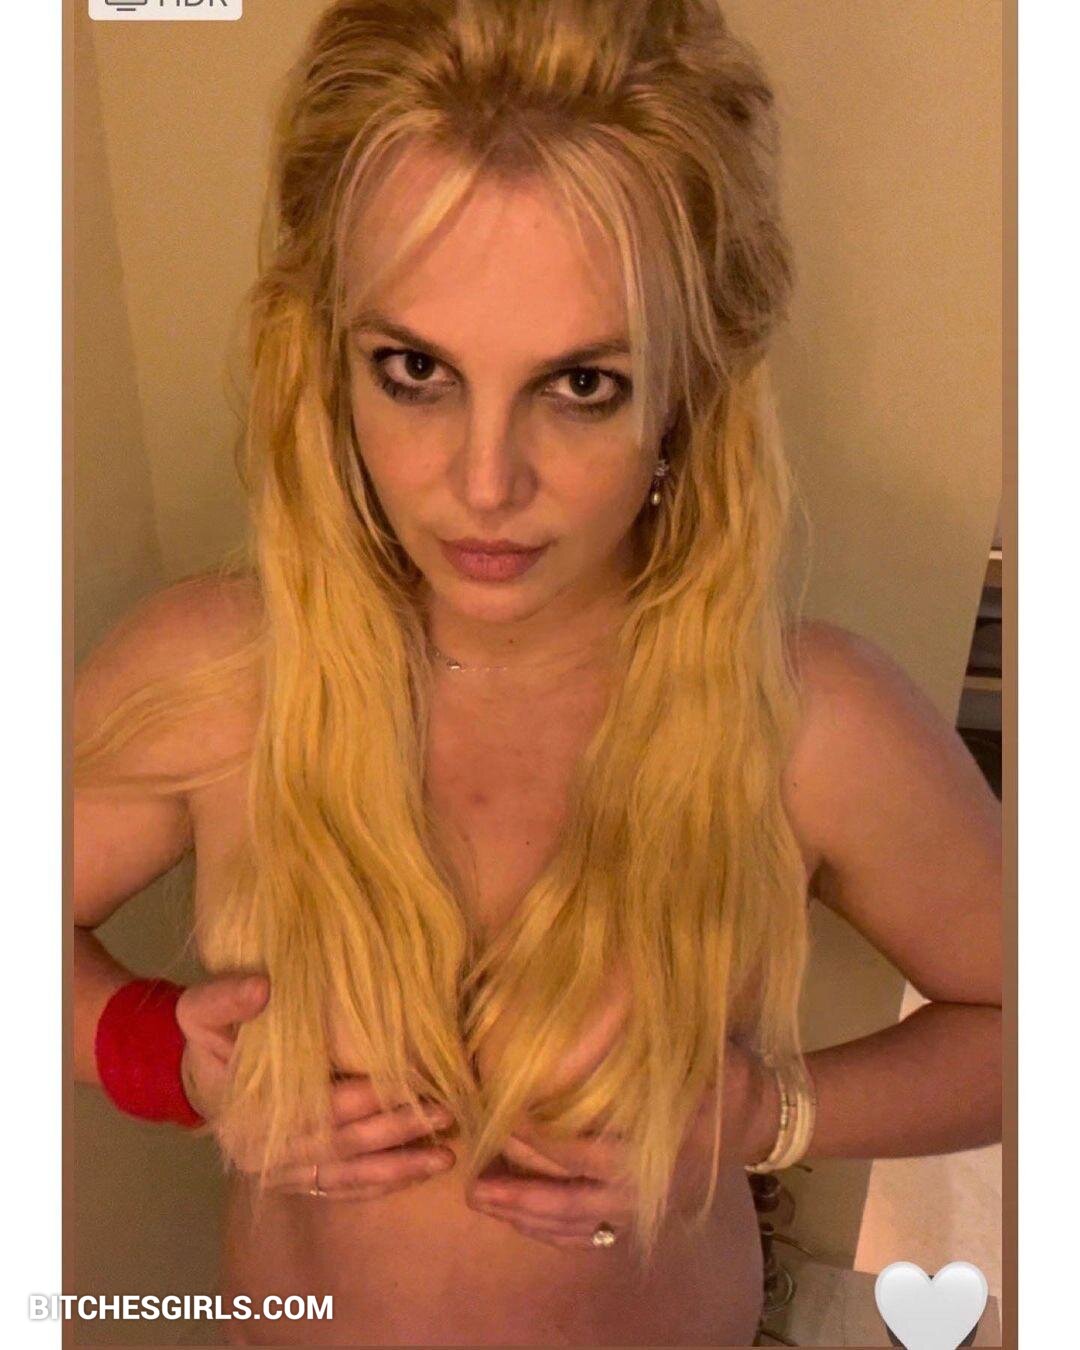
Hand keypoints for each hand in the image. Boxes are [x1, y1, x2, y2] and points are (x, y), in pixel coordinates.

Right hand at [176, 974, 456, 1198]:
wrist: (194, 1079)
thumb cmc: (207, 1041)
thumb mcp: (202, 1010)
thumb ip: (227, 999)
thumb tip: (262, 987)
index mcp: (249, 1111)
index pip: (320, 1104)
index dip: (367, 1094)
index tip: (414, 1077)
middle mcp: (266, 1151)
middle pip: (342, 1141)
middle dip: (396, 1129)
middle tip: (445, 1112)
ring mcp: (281, 1172)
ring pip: (347, 1173)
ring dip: (397, 1167)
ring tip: (444, 1156)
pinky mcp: (293, 1180)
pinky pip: (339, 1188)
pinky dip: (377, 1185)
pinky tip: (413, 1175)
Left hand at [465, 1040, 770, 1248]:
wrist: (760, 1118)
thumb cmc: (722, 1075)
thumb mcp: (692, 1051)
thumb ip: (645, 1041)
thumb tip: (595, 1007)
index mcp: (649, 1151)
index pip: (576, 1149)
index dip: (533, 1136)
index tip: (496, 1115)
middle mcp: (641, 1190)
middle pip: (567, 1202)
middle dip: (518, 1195)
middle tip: (471, 1183)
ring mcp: (642, 1210)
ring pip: (574, 1225)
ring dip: (527, 1218)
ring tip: (483, 1201)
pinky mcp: (642, 1217)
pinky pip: (591, 1236)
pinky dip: (555, 1232)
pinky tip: (525, 1221)